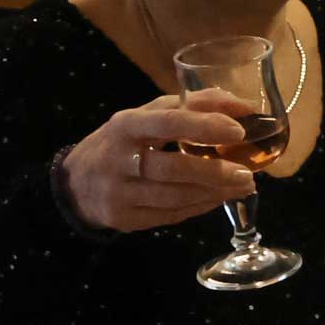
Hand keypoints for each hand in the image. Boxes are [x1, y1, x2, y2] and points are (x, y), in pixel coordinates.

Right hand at [60, 93, 262, 233]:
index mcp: (127, 125)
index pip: (168, 122)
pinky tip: (218, 198)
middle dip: (215, 172)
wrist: (76, 182)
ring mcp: (119, 192)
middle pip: (173, 168)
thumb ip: (194, 105)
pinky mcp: (124, 218)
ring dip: (214, 193)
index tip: (238, 131)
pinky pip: (170, 215)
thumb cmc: (124, 141)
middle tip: (248, 174)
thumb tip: (245, 105)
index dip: (205, 126)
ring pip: (174, 196)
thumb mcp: (148, 115)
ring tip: (243, 186)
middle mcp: (120, 158)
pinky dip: (199, 207)